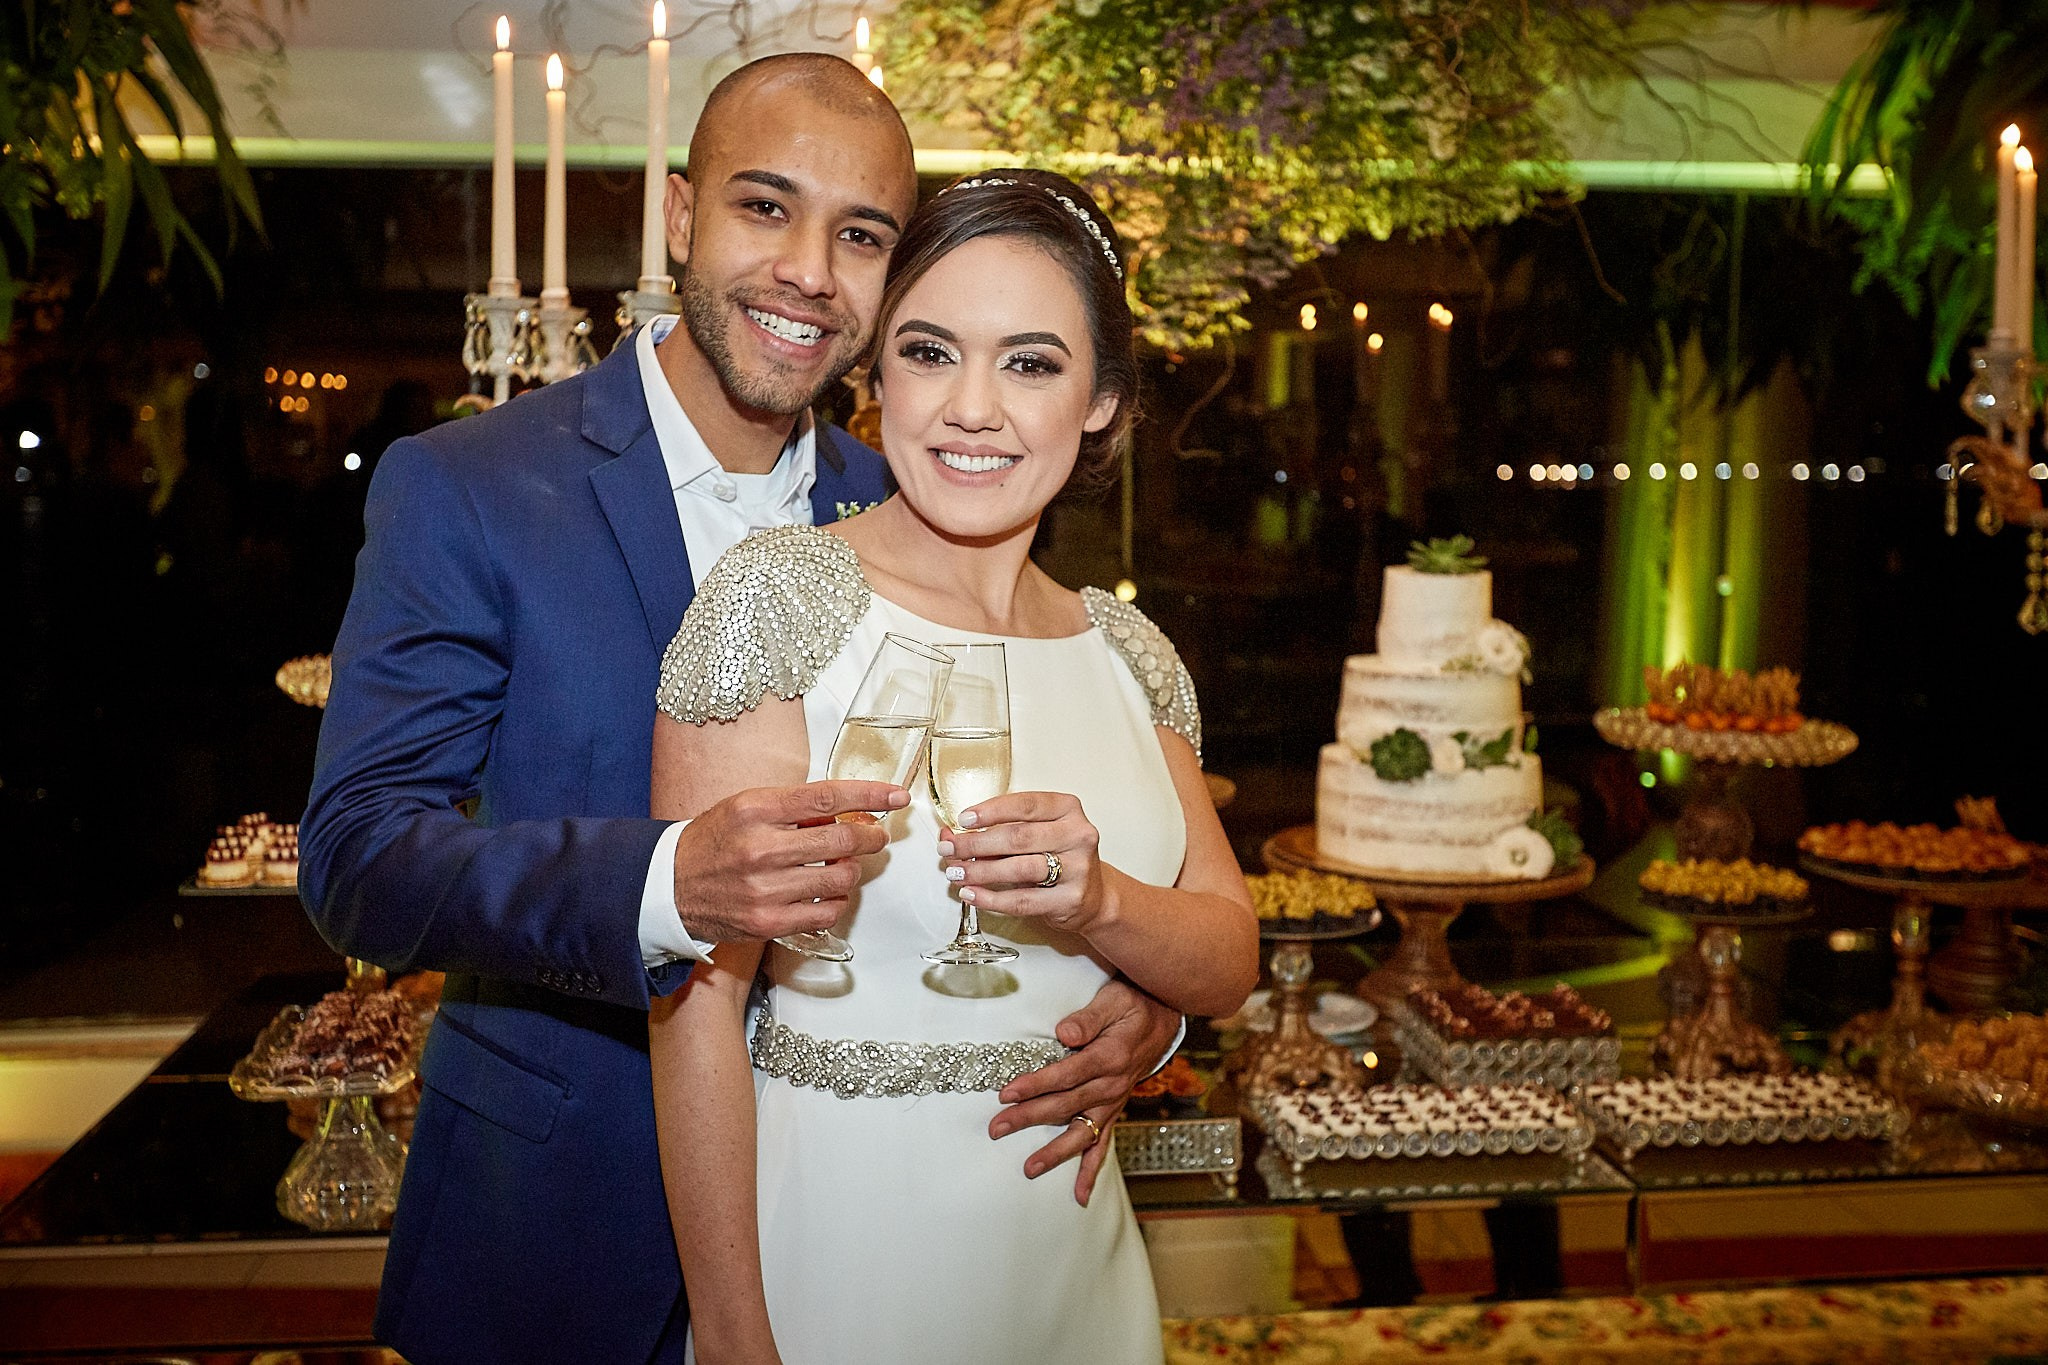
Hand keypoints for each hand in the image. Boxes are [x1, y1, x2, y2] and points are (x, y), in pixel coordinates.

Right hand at [673, 781, 904, 941]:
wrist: (667, 888)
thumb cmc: (712, 842)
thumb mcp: (745, 807)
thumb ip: (794, 806)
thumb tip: (847, 810)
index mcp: (755, 809)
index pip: (827, 797)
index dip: (870, 796)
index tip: (896, 797)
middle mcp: (760, 848)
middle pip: (841, 842)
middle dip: (870, 838)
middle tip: (875, 837)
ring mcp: (764, 890)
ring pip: (840, 879)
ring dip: (851, 871)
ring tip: (841, 866)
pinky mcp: (768, 923)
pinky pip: (826, 913)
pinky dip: (836, 902)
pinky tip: (826, 893)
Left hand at [939, 791, 1108, 936]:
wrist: (1093, 895)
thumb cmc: (1057, 857)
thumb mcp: (1035, 834)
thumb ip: (996, 830)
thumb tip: (949, 836)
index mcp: (1068, 809)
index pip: (1026, 804)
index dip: (991, 811)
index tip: (963, 819)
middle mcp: (1078, 835)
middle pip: (1018, 837)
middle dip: (976, 844)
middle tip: (949, 849)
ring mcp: (1077, 869)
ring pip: (1020, 868)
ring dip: (981, 871)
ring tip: (956, 872)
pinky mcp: (1069, 899)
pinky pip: (1023, 900)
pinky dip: (991, 898)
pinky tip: (972, 894)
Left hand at [991, 976, 1180, 1205]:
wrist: (1163, 1017)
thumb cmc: (1133, 1004)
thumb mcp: (1113, 1000)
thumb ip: (1088, 1019)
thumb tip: (1064, 1034)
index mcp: (1109, 1058)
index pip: (1065, 1076)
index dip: (1035, 1085)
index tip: (1006, 1093)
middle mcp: (1111, 1086)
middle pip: (1065, 1107)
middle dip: (1028, 1118)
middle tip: (997, 1128)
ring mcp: (1113, 1102)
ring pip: (1081, 1132)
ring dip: (1055, 1152)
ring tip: (1029, 1169)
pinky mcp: (1113, 1110)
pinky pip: (1103, 1144)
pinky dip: (1092, 1169)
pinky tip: (1080, 1194)